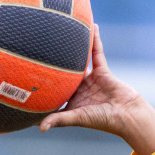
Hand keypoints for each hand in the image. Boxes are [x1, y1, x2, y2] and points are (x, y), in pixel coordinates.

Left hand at [40, 28, 154, 154]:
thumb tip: (40, 128)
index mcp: (70, 101)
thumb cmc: (102, 120)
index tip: (26, 77)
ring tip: (61, 33)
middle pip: (63, 73)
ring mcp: (90, 80)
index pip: (53, 92)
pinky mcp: (103, 71)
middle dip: (52, 63)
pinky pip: (96, 53)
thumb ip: (59, 120)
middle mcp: (78, 89)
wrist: (127, 114)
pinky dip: (94, 40)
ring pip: (79, 61)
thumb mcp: (77, 118)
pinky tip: (91, 26)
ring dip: (73, 48)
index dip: (42, 86)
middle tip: (37, 46)